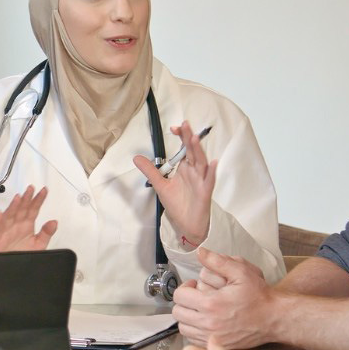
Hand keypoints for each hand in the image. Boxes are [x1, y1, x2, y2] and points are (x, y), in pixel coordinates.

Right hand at [0, 184, 58, 251]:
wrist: (10, 270)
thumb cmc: (23, 255)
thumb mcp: (39, 245)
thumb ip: (46, 233)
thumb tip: (54, 222)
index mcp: (27, 225)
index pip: (34, 209)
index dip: (39, 200)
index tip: (44, 191)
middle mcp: (17, 225)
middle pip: (22, 209)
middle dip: (27, 199)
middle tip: (31, 189)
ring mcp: (7, 230)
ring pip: (10, 216)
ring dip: (13, 207)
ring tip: (18, 198)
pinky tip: (0, 215)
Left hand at [133, 121, 216, 245]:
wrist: (187, 225)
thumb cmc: (178, 204)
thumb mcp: (161, 186)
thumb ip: (151, 171)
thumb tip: (136, 157)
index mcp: (186, 168)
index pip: (185, 148)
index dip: (181, 137)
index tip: (174, 128)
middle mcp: (195, 171)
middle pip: (193, 151)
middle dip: (189, 138)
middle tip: (185, 124)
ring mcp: (201, 181)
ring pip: (202, 163)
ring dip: (199, 150)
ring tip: (194, 138)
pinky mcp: (205, 192)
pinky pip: (209, 181)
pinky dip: (211, 172)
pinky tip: (212, 163)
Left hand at [171, 248, 275, 347]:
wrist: (274, 318)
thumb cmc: (258, 295)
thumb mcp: (241, 272)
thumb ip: (218, 261)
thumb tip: (200, 252)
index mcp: (210, 304)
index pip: (179, 296)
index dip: (185, 287)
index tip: (195, 285)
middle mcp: (208, 323)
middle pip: (178, 312)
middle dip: (184, 302)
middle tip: (196, 296)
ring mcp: (211, 337)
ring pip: (183, 328)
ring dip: (188, 317)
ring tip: (200, 309)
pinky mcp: (217, 346)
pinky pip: (193, 339)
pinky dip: (195, 330)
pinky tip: (206, 321)